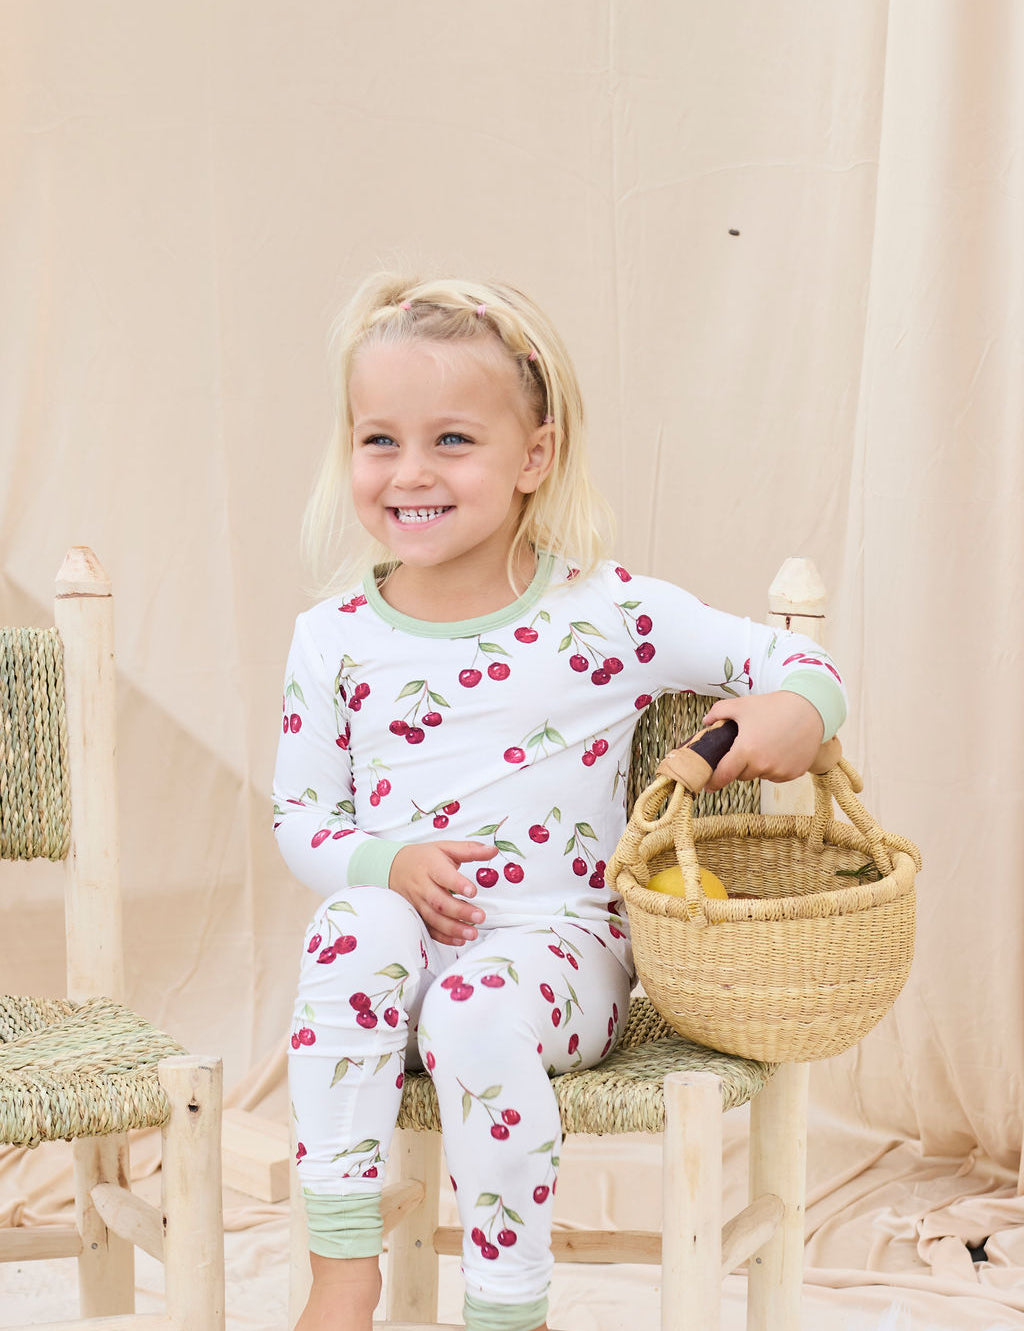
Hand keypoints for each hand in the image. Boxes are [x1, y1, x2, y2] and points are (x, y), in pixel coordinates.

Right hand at [388, 841, 496, 945]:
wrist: (395, 867)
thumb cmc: (423, 858)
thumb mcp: (446, 848)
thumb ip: (470, 850)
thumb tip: (492, 851)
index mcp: (431, 866)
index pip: (443, 875)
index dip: (458, 884)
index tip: (473, 891)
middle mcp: (423, 885)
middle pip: (439, 901)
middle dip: (460, 911)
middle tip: (480, 916)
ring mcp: (418, 902)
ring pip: (434, 918)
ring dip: (454, 928)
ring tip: (472, 933)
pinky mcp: (417, 915)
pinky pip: (428, 929)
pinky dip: (443, 937)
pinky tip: (459, 939)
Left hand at [701, 692, 824, 791]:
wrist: (810, 709)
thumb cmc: (774, 706)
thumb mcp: (742, 705)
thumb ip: (718, 712)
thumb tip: (706, 722)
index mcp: (746, 750)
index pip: (724, 774)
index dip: (714, 781)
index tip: (708, 786)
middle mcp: (762, 764)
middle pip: (742, 775)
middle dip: (739, 765)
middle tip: (745, 748)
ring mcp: (780, 771)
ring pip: (760, 775)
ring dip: (758, 766)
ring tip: (766, 744)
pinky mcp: (794, 773)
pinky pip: (777, 775)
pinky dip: (775, 767)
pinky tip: (780, 749)